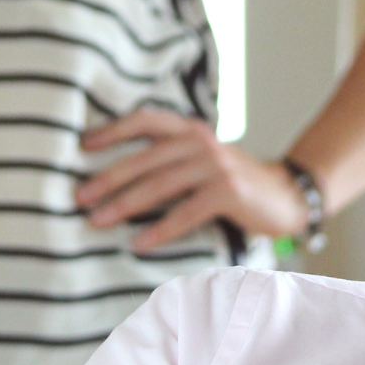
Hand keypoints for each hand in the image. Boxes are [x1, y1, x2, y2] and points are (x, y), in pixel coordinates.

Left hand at [76, 108, 307, 251]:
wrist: (287, 194)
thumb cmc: (232, 183)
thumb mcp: (201, 160)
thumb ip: (169, 159)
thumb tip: (115, 178)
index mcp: (189, 130)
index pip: (144, 120)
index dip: (111, 130)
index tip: (80, 146)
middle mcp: (200, 140)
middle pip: (144, 158)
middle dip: (107, 178)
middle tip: (78, 197)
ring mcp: (215, 165)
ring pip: (159, 184)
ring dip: (124, 204)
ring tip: (97, 221)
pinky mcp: (228, 191)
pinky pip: (185, 212)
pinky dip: (159, 229)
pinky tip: (139, 243)